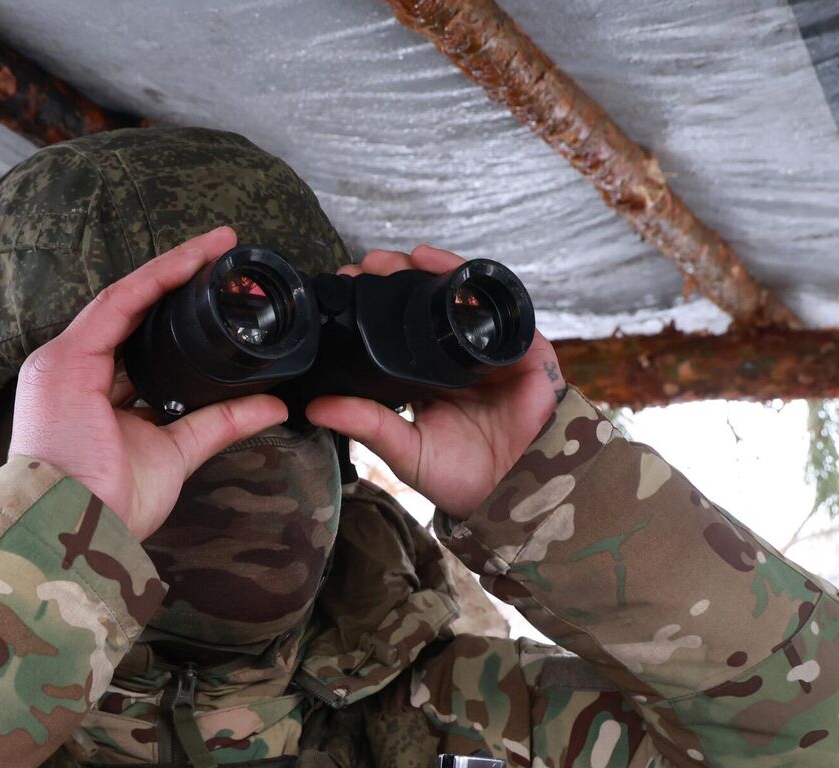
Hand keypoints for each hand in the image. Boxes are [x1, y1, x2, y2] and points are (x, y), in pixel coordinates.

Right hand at [9, 226, 288, 540]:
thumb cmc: (110, 503)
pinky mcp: (66, 360)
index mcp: (92, 392)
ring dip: (173, 268)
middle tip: (224, 253)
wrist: (75, 531)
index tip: (218, 286)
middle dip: (178, 280)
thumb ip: (219, 423)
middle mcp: (75, 371)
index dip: (178, 311)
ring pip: (127, 299)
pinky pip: (119, 305)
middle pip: (133, 314)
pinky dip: (156, 280)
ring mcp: (65, 363)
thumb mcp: (176, 452)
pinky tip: (190, 260)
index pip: (139, 339)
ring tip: (215, 245)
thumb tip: (272, 406)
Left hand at [305, 245, 562, 515]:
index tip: (344, 289)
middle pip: (424, 305)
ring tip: (401, 259)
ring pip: (458, 298)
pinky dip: (474, 284)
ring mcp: (489, 352)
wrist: (513, 496)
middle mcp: (456, 359)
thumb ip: (366, 424)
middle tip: (365, 266)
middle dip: (395, 279)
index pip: (395, 333)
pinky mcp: (523, 350)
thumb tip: (316, 406)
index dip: (371, 308)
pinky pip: (501, 308)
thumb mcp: (404, 449)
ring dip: (430, 272)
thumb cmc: (463, 478)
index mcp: (426, 379)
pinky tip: (449, 271)